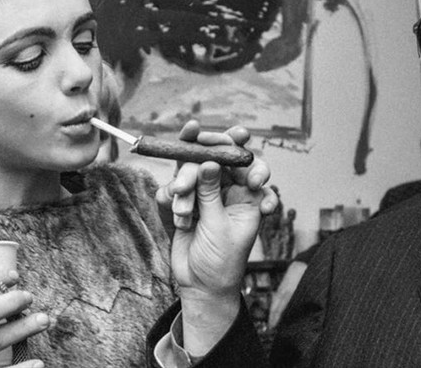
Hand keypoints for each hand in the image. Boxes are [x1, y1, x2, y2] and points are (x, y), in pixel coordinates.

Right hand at [158, 120, 275, 354]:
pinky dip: (172, 200)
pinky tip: (179, 219)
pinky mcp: (183, 202)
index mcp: (247, 195)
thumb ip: (210, 193)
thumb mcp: (219, 226)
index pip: (246, 162)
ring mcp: (203, 194)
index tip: (236, 137)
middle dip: (201, 155)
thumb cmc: (221, 260)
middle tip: (193, 135)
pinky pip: (173, 189)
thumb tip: (206, 162)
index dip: (239, 146)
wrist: (200, 286)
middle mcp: (226, 190)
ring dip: (184, 187)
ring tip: (182, 212)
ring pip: (190, 172)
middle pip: (214, 157)